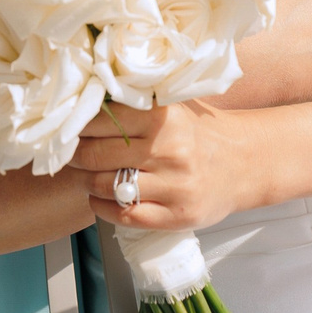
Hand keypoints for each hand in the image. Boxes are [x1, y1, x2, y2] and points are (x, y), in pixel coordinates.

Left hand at [71, 101, 260, 234]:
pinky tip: (100, 199)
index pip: (100, 120)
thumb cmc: (198, 132)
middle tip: (68, 154)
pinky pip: (125, 216)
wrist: (245, 163)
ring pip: (107, 187)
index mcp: (164, 117)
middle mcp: (169, 151)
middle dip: (75, 156)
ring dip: (86, 183)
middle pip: (96, 156)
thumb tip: (84, 96)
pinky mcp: (178, 216)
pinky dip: (103, 208)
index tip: (67, 127)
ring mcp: (175, 186)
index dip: (76, 125)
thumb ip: (136, 102)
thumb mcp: (173, 107)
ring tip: (84, 176)